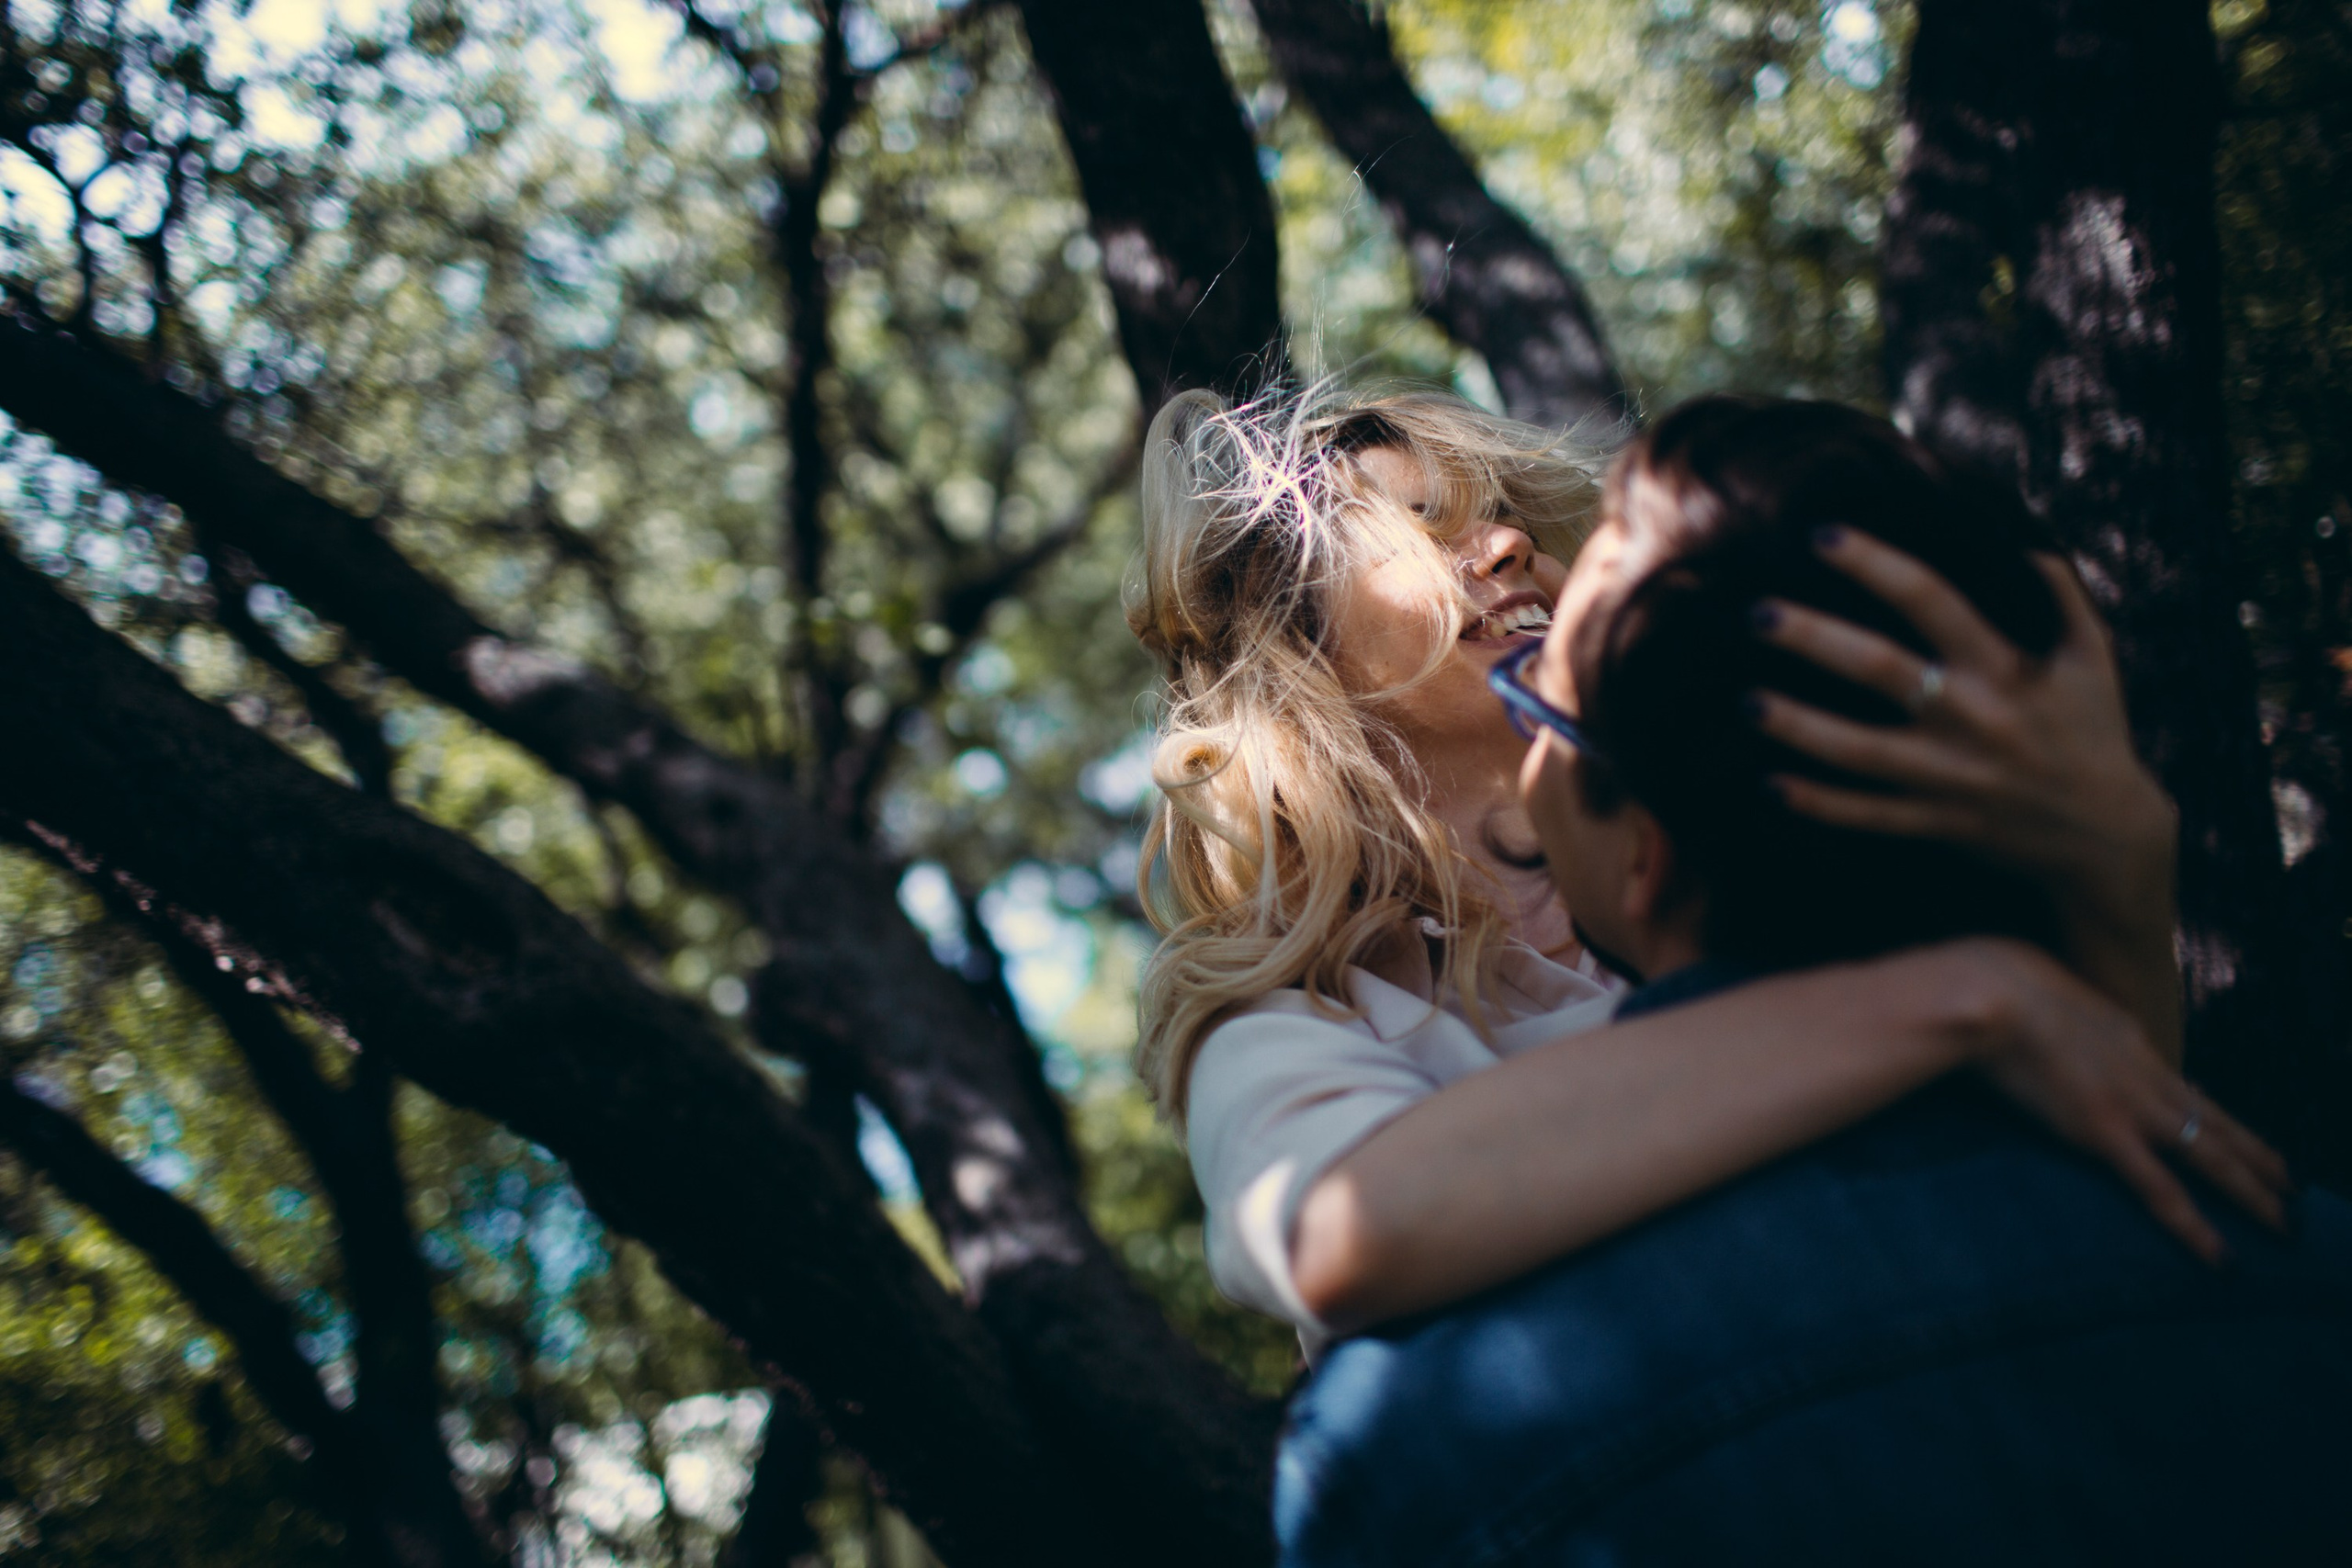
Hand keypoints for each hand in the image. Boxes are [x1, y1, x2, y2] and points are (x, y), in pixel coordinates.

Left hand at [1747, 527, 2182, 1055]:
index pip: (1933, 601)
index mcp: (2005, 669)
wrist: (2107, 839)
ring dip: (1800, 729)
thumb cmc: (2094, 733)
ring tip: (1747, 702)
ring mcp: (1950, 778)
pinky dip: (1821, 805)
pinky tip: (1772, 786)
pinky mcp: (1938, 823)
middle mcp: (1971, 720)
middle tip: (1758, 612)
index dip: (1878, 566)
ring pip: (1861, 754)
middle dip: (1817, 640)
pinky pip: (1870, 817)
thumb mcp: (2094, 658)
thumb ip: (2060, 595)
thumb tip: (2019, 541)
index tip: (1823, 536)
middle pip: (1882, 672)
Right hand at [1957, 939, 2288, 1262]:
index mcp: (2129, 1041)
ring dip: (2253, 1191)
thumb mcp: (2048, 996)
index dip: (2215, 1116)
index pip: (2183, 1087)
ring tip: (2287, 1223)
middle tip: (2297, 1189)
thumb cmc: (1998, 986)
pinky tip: (2221, 1257)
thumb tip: (2061, 1030)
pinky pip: (2161, 1190)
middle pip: (2215, 1122)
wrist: (1991, 992)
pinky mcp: (2107, 1133)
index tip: (2241, 1138)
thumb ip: (2066, 1022)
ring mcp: (2132, 1106)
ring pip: (2210, 1155)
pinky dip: (2195, 1226)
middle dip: (2260, 1157)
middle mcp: (2145, 1073)